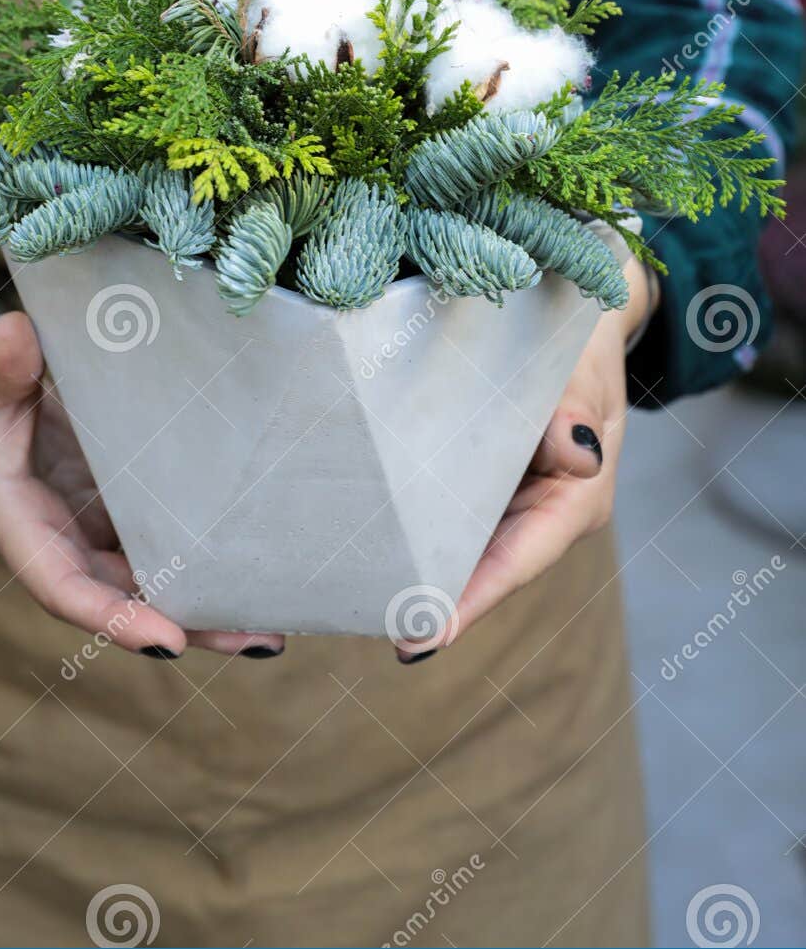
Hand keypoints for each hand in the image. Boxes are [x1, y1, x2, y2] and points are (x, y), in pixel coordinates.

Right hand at [0, 277, 283, 659]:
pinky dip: (201, 556)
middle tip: (260, 639)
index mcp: (16, 520)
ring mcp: (88, 525)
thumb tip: (14, 333)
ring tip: (276, 620)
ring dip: (206, 601)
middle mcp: (57, 538)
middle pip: (123, 598)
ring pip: (148, 577)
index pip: (63, 586)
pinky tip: (254, 565)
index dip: (114, 618)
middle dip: (188, 624)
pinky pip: (159, 540)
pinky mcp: (113, 505)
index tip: (169, 642)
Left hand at [394, 257, 654, 661]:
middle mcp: (545, 511)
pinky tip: (376, 544)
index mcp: (577, 498)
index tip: (423, 636)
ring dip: (424, 569)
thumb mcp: (582, 372)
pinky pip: (452, 513)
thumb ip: (574, 410)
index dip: (471, 601)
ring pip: (465, 546)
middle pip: (486, 567)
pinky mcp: (488, 481)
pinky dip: (421, 529)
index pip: (517, 561)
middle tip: (379, 627)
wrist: (577, 312)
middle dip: (436, 598)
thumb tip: (578, 456)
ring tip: (366, 598)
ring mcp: (515, 499)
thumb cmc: (581, 344)